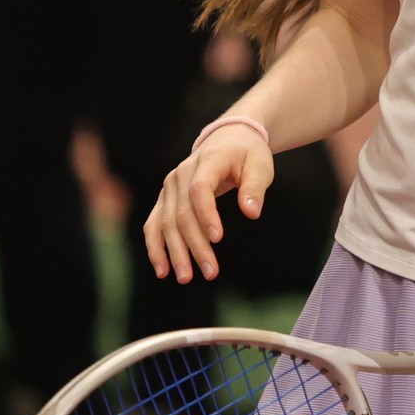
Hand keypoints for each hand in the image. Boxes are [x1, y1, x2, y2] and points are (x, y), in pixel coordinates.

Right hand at [143, 121, 273, 283]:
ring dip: (174, 252)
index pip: (200, 189)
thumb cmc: (247, 154)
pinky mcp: (165, 198)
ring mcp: (170, 186)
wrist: (228, 138)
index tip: (218, 239)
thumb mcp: (261, 165)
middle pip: (183, 212)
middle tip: (210, 272)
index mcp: (208, 160)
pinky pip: (154, 224)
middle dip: (195, 245)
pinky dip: (155, 246)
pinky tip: (162, 269)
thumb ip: (255, 188)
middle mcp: (182, 173)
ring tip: (186, 277)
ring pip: (166, 222)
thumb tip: (251, 213)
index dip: (206, 214)